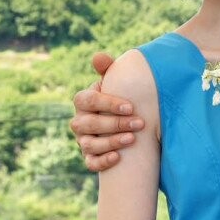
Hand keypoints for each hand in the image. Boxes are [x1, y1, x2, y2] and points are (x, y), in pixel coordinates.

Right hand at [70, 52, 144, 170]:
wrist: (126, 120)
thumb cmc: (121, 98)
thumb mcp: (116, 83)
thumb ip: (109, 70)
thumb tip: (99, 56)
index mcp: (84, 101)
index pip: (88, 100)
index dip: (108, 103)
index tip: (131, 107)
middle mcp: (79, 121)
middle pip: (88, 123)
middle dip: (115, 124)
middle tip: (140, 123)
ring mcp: (83, 140)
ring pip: (89, 144)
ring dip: (110, 142)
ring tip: (132, 139)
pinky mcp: (90, 156)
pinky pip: (90, 163)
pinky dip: (102, 162)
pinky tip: (118, 158)